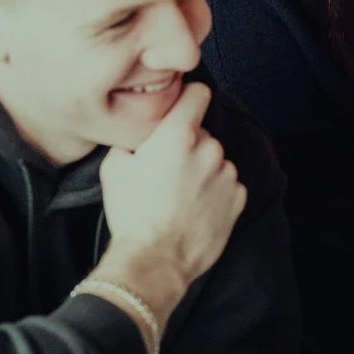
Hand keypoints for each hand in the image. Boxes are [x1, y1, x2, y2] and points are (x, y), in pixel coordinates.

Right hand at [95, 83, 245, 319]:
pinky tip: (195, 209)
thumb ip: (131, 141)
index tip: (182, 108)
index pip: (198, 93)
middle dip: (187, 147)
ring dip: (202, 171)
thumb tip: (140, 135)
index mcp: (179, 134)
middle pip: (201, 134)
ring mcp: (227, 174)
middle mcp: (209, 148)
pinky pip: (227, 185)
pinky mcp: (238, 199)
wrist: (155, 259)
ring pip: (215, 161)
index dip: (188, 98)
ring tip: (180, 196)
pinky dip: (215, 192)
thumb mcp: (114, 168)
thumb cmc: (132, 213)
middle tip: (166, 172)